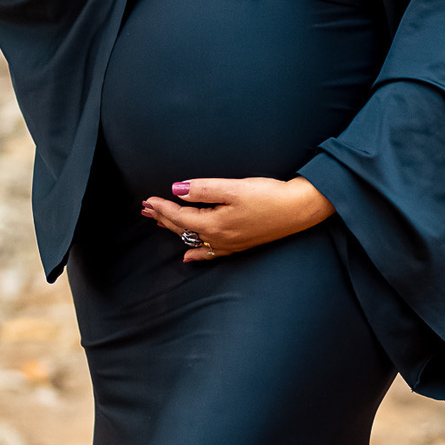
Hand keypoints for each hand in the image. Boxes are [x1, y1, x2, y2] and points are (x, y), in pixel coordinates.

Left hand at [141, 176, 333, 261]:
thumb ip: (202, 189)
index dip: (161, 207)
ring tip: (158, 223)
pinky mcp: (240, 245)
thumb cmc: (269, 196)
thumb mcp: (233, 187)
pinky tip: (188, 257)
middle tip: (145, 209)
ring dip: (174, 230)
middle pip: (182, 228)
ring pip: (193, 239)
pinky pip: (210, 253)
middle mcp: (218, 239)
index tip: (146, 200)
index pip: (179, 216)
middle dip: (162, 218)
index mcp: (213, 224)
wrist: (299, 210)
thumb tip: (176, 190)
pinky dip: (196, 253)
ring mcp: (229, 244)